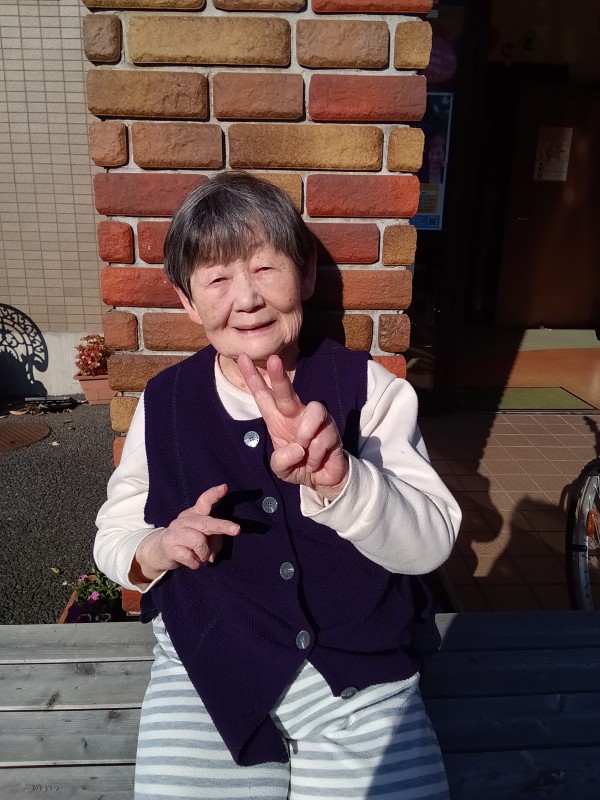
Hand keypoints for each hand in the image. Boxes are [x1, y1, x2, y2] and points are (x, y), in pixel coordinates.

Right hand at [131, 484, 239, 582]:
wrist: (161, 550)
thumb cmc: (189, 542)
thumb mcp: (204, 538)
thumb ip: (213, 542)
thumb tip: (211, 555)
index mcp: (196, 513)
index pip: (205, 501)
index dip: (215, 494)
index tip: (225, 487)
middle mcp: (186, 519)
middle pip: (206, 523)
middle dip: (222, 526)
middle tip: (237, 530)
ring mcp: (176, 531)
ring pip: (199, 543)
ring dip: (204, 555)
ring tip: (201, 557)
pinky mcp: (170, 546)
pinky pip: (190, 558)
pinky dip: (195, 563)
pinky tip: (192, 561)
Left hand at [238, 353, 348, 500]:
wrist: (323, 479)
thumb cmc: (298, 466)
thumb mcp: (281, 469)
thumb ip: (281, 461)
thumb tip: (297, 448)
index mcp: (277, 419)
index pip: (263, 395)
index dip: (253, 377)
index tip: (243, 357)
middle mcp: (296, 414)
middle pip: (287, 391)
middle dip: (279, 376)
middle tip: (273, 360)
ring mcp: (316, 420)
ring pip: (314, 410)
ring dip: (306, 435)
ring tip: (304, 452)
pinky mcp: (332, 430)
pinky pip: (323, 438)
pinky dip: (316, 456)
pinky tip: (316, 462)